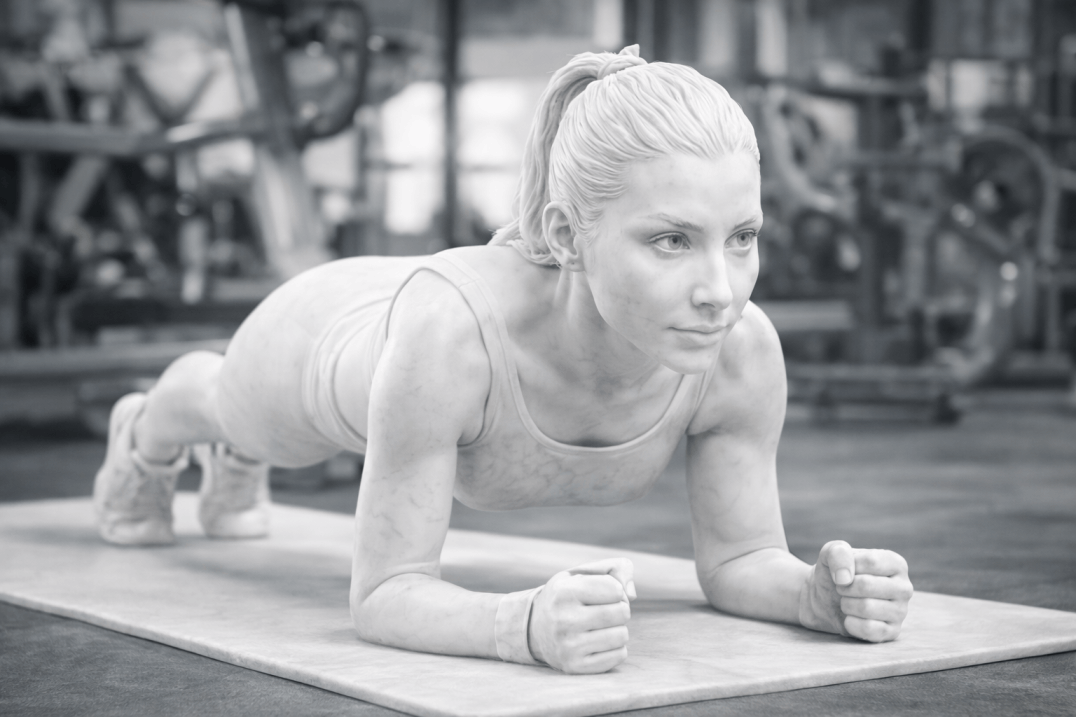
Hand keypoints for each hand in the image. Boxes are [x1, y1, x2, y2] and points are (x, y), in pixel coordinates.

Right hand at [528, 558, 635, 673]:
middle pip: (621, 613)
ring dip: (618, 629)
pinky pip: (618, 656)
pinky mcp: (575, 666)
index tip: (602, 593)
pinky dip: (616, 648)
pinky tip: (599, 642)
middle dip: (620, 609)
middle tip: (604, 610)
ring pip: (622, 636)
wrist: (535, 628)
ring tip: (601, 626)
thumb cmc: (568, 595)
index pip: (615, 589)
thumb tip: (631, 594)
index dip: (615, 589)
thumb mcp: (583, 572)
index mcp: (564, 592)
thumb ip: (616, 568)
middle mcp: (563, 620)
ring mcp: (568, 647)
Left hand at [799, 540, 912, 642]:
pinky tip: (850, 618)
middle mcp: (904, 588)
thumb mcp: (831, 552)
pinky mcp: (892, 632)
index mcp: (896, 564)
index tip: (844, 571)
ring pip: (866, 608)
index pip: (871, 562)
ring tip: (847, 602)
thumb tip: (845, 578)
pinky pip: (869, 629)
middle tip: (842, 589)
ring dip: (846, 604)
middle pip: (867, 585)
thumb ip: (838, 553)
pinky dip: (850, 624)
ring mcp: (901, 612)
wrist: (824, 600)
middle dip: (845, 587)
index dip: (848, 567)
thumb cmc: (834, 572)